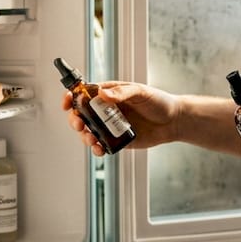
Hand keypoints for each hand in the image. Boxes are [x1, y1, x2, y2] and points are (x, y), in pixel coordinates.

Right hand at [63, 81, 180, 155]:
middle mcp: (106, 110)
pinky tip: (99, 149)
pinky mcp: (117, 140)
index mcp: (109, 94)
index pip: (84, 93)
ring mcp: (110, 126)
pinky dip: (96, 148)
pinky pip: (101, 145)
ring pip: (88, 131)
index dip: (72, 97)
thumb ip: (122, 93)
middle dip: (75, 119)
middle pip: (81, 114)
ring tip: (91, 139)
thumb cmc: (158, 102)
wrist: (173, 121)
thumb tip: (103, 94)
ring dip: (84, 136)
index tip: (67, 102)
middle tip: (79, 124)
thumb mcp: (141, 92)